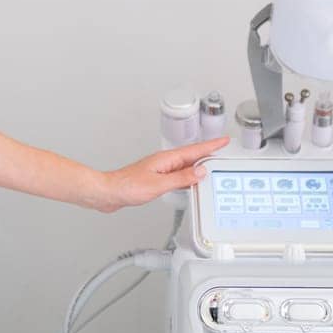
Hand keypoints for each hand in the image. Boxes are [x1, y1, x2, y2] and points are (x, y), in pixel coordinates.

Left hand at [96, 136, 229, 212]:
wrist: (109, 193)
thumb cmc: (127, 187)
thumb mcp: (159, 184)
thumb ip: (181, 178)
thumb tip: (200, 172)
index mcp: (166, 160)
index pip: (194, 151)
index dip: (211, 146)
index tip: (223, 140)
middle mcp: (164, 162)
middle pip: (191, 156)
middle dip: (208, 153)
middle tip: (223, 151)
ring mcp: (159, 170)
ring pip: (185, 165)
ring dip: (199, 164)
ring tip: (212, 165)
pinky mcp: (155, 178)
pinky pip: (177, 174)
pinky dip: (188, 175)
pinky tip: (190, 180)